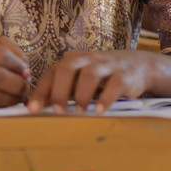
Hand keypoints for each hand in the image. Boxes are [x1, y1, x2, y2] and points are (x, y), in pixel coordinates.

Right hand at [0, 36, 30, 109]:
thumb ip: (13, 54)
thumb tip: (25, 72)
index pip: (1, 55)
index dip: (18, 65)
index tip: (26, 71)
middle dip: (17, 84)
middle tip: (26, 87)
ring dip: (13, 98)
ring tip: (20, 96)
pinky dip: (4, 106)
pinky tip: (9, 102)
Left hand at [28, 49, 156, 113]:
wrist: (137, 66)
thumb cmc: (100, 77)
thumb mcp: (79, 80)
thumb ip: (60, 90)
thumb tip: (35, 109)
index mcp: (72, 60)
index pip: (52, 73)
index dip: (41, 91)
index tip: (33, 110)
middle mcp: (87, 59)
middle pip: (67, 68)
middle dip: (60, 91)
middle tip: (58, 112)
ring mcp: (106, 65)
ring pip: (89, 74)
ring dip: (81, 94)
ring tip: (78, 112)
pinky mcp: (124, 74)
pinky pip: (114, 84)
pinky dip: (106, 98)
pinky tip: (99, 111)